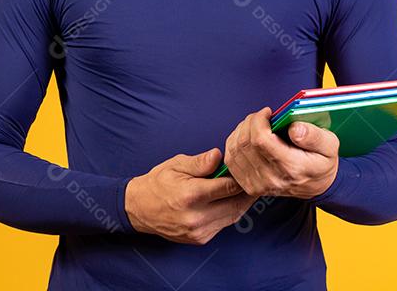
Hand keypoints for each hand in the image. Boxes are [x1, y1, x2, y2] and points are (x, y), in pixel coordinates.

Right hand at [124, 147, 256, 244]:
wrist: (139, 209)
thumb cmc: (158, 183)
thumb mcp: (176, 165)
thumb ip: (200, 163)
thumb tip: (219, 156)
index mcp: (191, 195)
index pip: (228, 187)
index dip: (242, 177)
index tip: (249, 168)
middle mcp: (196, 217)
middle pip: (236, 204)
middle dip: (248, 191)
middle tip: (257, 178)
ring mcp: (199, 232)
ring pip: (233, 216)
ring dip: (243, 202)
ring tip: (249, 188)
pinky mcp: (200, 239)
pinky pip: (224, 224)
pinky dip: (231, 212)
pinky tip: (233, 200)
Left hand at [223, 107, 338, 198]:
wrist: (317, 185)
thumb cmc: (322, 162)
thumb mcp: (329, 144)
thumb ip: (314, 135)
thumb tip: (294, 128)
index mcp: (291, 167)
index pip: (260, 140)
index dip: (258, 121)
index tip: (268, 112)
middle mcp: (271, 178)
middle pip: (245, 143)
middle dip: (250, 122)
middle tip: (261, 116)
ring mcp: (258, 184)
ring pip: (235, 150)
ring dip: (241, 131)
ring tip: (255, 125)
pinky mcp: (250, 186)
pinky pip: (231, 161)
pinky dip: (234, 144)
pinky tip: (246, 137)